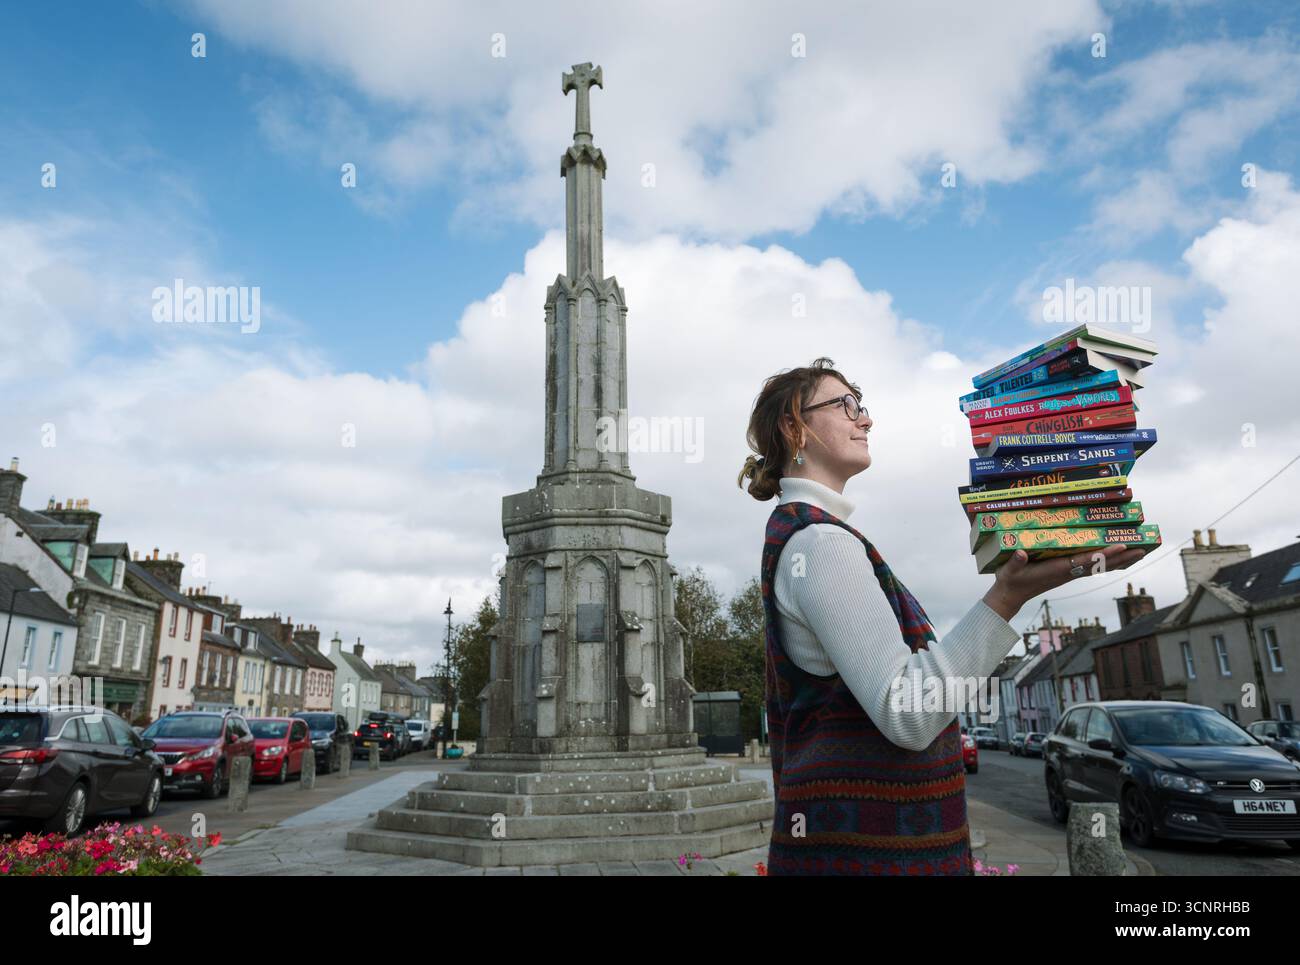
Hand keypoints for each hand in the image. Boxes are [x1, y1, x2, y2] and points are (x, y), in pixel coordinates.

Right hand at [982, 544, 1146, 620]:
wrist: (1010, 597)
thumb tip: (1021, 554)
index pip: (1086, 561)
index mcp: (1058, 570)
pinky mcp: (1067, 573)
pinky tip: (1115, 558)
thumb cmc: (1010, 581)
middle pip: (1101, 565)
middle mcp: (1068, 573)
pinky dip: (1107, 561)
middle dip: (1121, 557)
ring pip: (1100, 566)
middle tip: (1143, 548)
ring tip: (1138, 551)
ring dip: (1119, 560)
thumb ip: (1016, 562)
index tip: (1121, 546)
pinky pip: (1092, 567)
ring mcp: (1069, 574)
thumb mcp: (1009, 570)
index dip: (1104, 554)